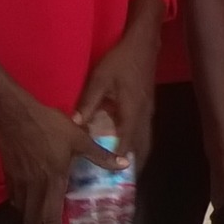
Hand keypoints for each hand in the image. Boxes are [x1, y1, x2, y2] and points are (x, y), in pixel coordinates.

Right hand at [0, 98, 115, 223]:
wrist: (14, 116)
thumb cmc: (49, 126)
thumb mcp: (79, 138)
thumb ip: (100, 155)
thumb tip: (124, 164)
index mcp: (54, 180)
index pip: (51, 213)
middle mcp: (35, 185)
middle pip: (32, 216)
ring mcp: (20, 179)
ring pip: (21, 207)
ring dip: (24, 222)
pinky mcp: (9, 170)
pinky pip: (13, 193)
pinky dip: (17, 203)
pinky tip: (18, 206)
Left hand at [75, 17, 160, 167]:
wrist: (143, 43)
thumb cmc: (121, 61)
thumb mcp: (100, 79)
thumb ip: (88, 103)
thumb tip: (75, 125)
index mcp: (132, 111)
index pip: (127, 141)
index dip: (120, 158)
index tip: (114, 174)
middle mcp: (143, 114)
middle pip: (142, 145)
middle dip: (134, 164)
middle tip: (122, 180)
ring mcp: (148, 110)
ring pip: (145, 139)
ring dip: (137, 154)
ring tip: (125, 169)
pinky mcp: (147, 105)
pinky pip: (144, 131)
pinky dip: (137, 143)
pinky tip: (128, 146)